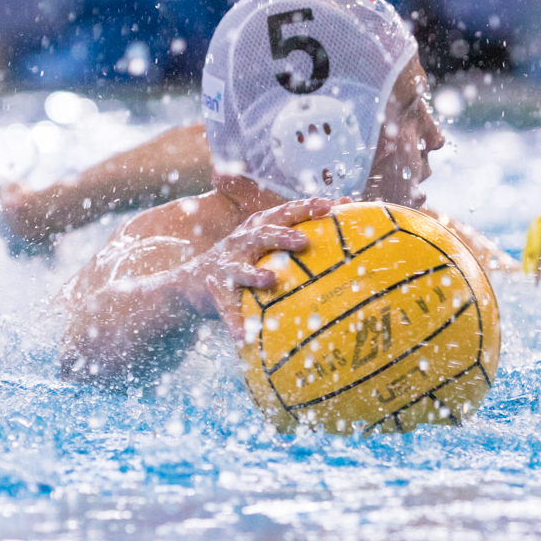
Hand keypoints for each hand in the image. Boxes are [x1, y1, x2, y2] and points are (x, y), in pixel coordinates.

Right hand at [192, 197, 336, 336]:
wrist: (193, 280)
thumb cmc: (246, 258)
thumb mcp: (268, 239)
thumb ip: (301, 227)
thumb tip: (346, 207)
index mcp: (259, 227)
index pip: (284, 212)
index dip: (305, 206)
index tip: (330, 205)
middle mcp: (242, 241)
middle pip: (262, 234)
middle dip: (282, 235)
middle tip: (304, 242)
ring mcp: (228, 266)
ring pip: (240, 268)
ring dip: (254, 274)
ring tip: (270, 280)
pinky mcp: (216, 292)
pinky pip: (226, 308)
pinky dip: (234, 321)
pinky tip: (244, 335)